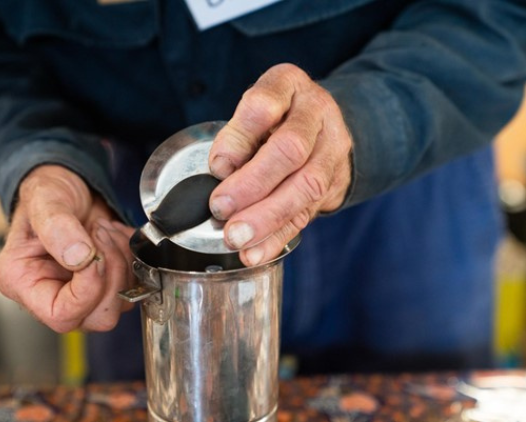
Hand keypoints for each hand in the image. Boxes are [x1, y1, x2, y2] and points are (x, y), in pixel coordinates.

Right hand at [0, 165, 134, 332]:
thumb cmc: (47, 192)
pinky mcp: (106, 285)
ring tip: (105, 231)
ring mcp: (82, 294)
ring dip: (123, 262)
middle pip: (97, 317)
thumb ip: (57, 227)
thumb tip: (80, 257)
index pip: (61, 315)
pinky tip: (115, 237)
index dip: (88, 290)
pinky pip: (135, 287)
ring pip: (121, 303)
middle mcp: (53, 295)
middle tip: (100, 234)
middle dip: (111, 274)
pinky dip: (133, 260)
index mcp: (24, 283)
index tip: (94, 256)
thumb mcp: (44, 200)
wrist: (68, 186)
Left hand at [209, 63, 352, 265]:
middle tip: (220, 208)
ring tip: (235, 237)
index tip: (216, 167)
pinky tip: (255, 253)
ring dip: (266, 217)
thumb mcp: (254, 109)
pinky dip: (278, 237)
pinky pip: (307, 214)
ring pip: (306, 185)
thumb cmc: (276, 116)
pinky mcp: (334, 184)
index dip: (237, 139)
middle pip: (290, 149)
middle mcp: (316, 113)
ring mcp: (332, 149)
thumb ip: (238, 136)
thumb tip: (221, 171)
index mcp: (288, 84)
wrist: (323, 126)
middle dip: (252, 184)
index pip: (263, 105)